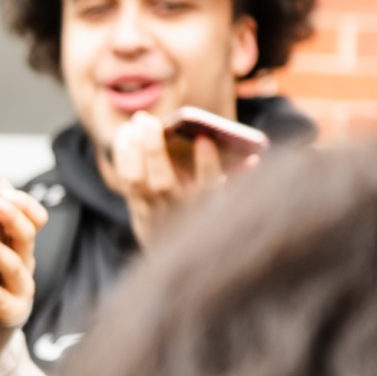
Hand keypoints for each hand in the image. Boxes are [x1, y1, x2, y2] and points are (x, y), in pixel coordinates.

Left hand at [0, 186, 48, 329]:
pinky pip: (0, 300)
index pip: (36, 218)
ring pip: (17, 268)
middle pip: (28, 237)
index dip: (25, 205)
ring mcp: (20, 288)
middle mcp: (24, 262)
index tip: (4, 192)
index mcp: (20, 243)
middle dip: (14, 219)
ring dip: (0, 252)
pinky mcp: (11, 312)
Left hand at [108, 111, 234, 246]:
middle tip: (148, 120)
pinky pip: (126, 180)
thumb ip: (236, 179)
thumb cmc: (207, 212)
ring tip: (134, 123)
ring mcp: (155, 212)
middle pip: (163, 183)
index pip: (209, 188)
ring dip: (132, 149)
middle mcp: (179, 212)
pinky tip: (125, 134)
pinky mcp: (139, 209)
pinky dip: (123, 155)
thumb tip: (252, 159)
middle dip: (153, 149)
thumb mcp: (226, 200)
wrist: (181, 255)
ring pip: (137, 181)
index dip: (207, 165)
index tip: (204, 139)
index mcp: (208, 208)